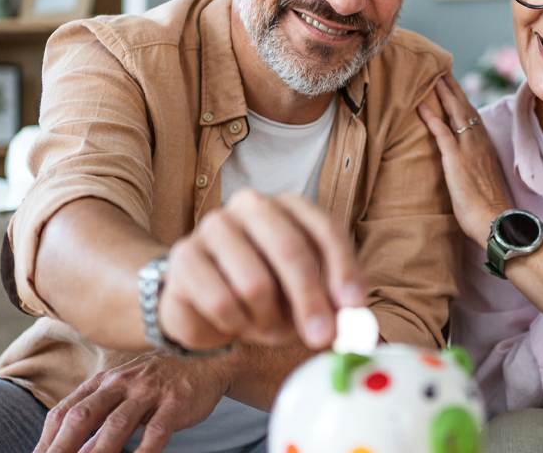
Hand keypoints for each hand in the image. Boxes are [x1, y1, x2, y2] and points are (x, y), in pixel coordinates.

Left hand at [33, 352, 226, 452]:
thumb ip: (99, 414)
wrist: (207, 360)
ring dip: (97, 452)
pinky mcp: (175, 402)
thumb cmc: (158, 383)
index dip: (47, 438)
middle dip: (62, 446)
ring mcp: (149, 392)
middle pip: (83, 415)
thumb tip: (70, 446)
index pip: (66, 410)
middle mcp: (122, 383)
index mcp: (104, 382)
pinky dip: (144, 451)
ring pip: (116, 424)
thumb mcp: (124, 391)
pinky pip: (156, 430)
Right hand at [159, 190, 366, 351]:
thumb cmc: (264, 293)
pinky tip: (236, 322)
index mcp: (289, 207)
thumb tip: (357, 327)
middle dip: (310, 300)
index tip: (354, 305)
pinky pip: (221, 302)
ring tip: (266, 325)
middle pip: (290, 249)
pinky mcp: (185, 256)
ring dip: (267, 319)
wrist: (200, 299)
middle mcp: (251, 206)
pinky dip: (237, 323)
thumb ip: (332, 304)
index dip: (343, 269)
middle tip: (321, 337)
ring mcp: (214, 227)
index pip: (325, 230)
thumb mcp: (304, 295)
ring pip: (255, 283)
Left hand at [417, 75, 513, 246]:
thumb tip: (466, 169)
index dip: (462, 101)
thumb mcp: (483, 181)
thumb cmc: (489, 209)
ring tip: (432, 76)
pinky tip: (420, 105)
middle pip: (464, 108)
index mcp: (486, 147)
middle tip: (442, 70)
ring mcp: (468, 149)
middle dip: (452, 88)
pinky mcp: (456, 159)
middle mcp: (479, 143)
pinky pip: (441, 132)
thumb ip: (475, 169)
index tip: (454, 86)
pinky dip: (430, 116)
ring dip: (443, 93)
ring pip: (454, 113)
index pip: (473, 117)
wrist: (495, 220)